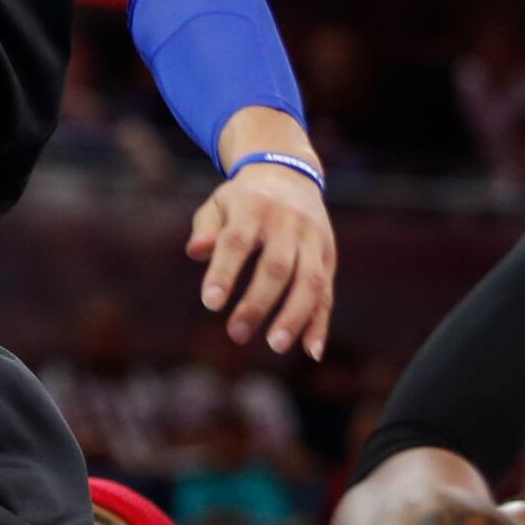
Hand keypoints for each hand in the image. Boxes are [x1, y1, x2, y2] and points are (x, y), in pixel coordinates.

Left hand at [187, 160, 337, 358]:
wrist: (289, 173)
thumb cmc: (243, 199)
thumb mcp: (219, 204)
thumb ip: (206, 228)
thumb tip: (196, 251)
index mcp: (254, 205)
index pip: (237, 241)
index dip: (224, 272)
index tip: (210, 304)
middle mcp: (288, 221)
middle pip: (277, 266)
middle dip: (258, 303)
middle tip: (236, 334)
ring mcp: (313, 238)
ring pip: (310, 281)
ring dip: (294, 316)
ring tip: (275, 346)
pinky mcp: (329, 254)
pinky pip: (328, 292)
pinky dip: (321, 323)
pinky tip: (311, 351)